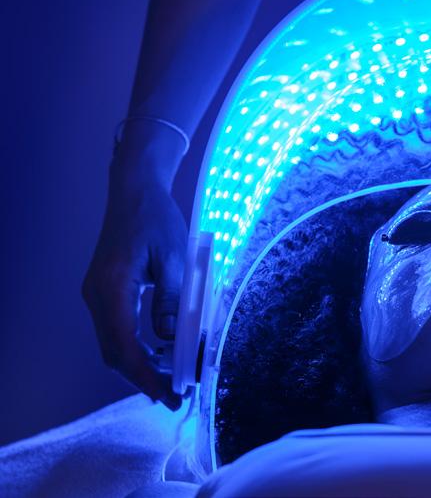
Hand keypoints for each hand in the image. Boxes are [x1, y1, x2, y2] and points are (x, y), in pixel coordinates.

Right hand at [82, 151, 185, 409]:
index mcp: (113, 286)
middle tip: (176, 396)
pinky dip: (136, 348)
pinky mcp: (104, 292)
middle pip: (114, 352)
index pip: (124, 345)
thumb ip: (172, 302)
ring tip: (174, 379)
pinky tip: (161, 355)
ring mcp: (97, 294)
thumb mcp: (175, 260)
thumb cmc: (157, 220)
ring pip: (114, 344)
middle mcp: (97, 294)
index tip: (166, 396)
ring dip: (141, 365)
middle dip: (144, 378)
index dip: (145, 376)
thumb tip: (170, 341)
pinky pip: (116, 330)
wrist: (135, 191)